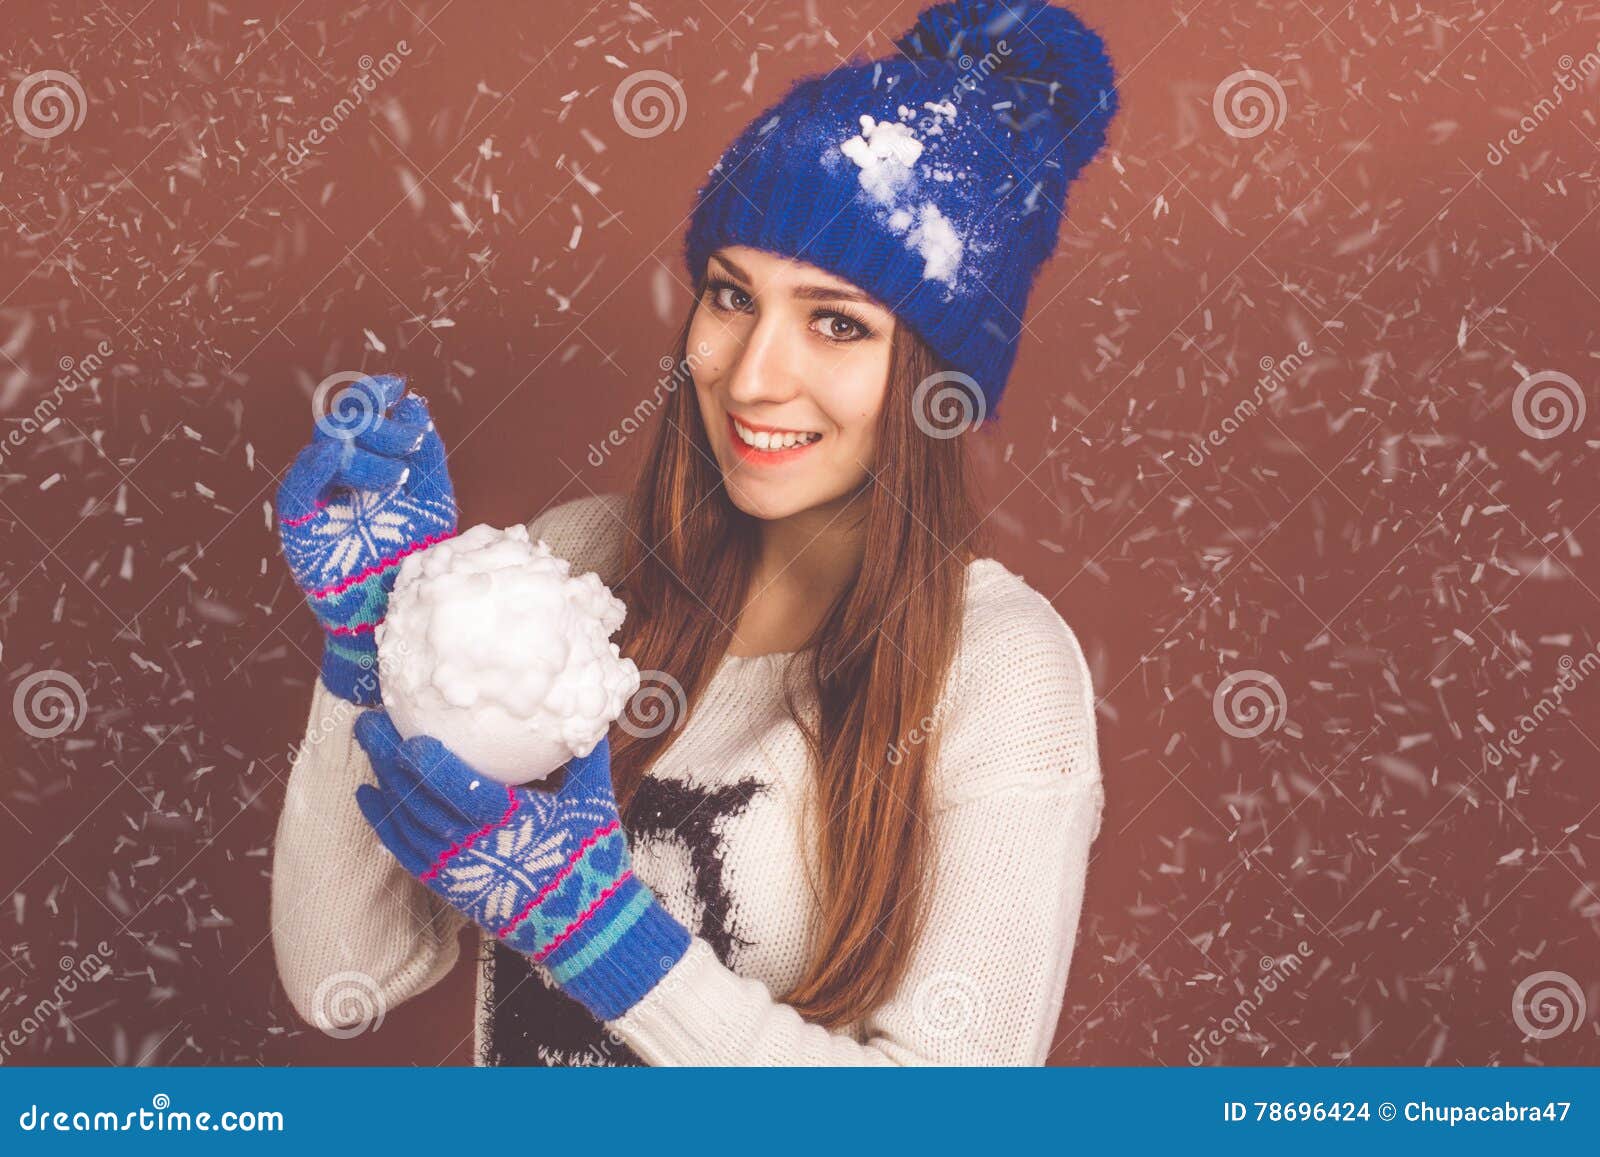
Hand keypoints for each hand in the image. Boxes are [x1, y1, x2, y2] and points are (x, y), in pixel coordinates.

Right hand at [276, 373, 456, 704]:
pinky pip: (301, 485)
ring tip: (395, 476)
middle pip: (343, 424)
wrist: (395, 611)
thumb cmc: (414, 556)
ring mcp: (317, 497)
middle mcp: (338, 475)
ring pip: (327, 448)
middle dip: (377, 425)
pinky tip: (338, 453)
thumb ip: (425, 454)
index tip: (398, 386)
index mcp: (367, 464)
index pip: (362, 417)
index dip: (375, 395)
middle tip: (409, 443)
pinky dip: (318, 464)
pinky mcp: (300, 522)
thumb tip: (415, 405)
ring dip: (363, 450)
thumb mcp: (432, 499)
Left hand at [350, 710, 690, 1021]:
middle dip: (389, 759)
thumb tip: (585, 713)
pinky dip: (383, 823)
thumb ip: (586, 756)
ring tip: (368, 744)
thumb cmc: (590, 860)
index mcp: (514, 822)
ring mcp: (459, 868)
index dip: (431, 765)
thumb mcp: (593, 803)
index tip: (410, 734)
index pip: (461, 792)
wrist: (583, 925)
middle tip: (369, 722)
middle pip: (420, 801)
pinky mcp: (450, 884)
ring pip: (408, 823)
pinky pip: (406, 851)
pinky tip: (368, 794)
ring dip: (383, 782)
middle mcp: (478, 846)